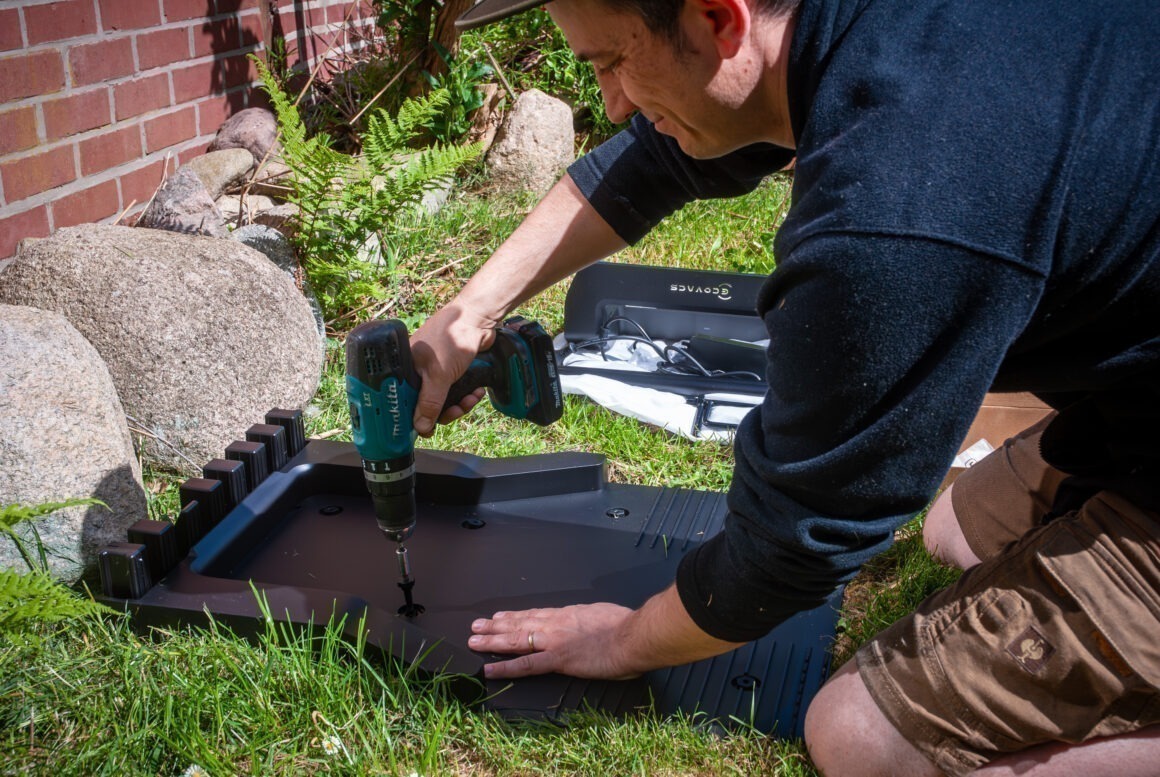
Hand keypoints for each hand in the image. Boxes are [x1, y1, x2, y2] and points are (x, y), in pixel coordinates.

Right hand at [409, 302, 497, 435]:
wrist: (477, 319)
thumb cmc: (452, 338)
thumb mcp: (438, 375)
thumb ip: (430, 403)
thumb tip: (420, 427)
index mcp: (406, 370)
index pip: (404, 401)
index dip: (415, 417)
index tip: (428, 429)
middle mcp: (418, 371)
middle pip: (425, 405)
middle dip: (444, 412)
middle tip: (457, 411)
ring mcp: (435, 372)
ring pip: (443, 401)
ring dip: (459, 404)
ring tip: (471, 399)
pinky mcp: (451, 372)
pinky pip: (456, 392)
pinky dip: (466, 395)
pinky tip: (476, 392)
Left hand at [467, 603, 644, 679]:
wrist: (633, 636)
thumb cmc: (626, 626)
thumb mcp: (603, 615)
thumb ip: (591, 620)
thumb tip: (592, 624)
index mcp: (568, 614)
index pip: (535, 614)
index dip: (515, 616)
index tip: (500, 616)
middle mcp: (556, 624)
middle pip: (519, 623)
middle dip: (495, 626)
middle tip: (476, 626)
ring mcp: (554, 641)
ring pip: (516, 639)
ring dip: (492, 640)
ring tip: (473, 641)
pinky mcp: (558, 659)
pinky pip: (526, 665)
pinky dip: (505, 666)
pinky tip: (489, 668)